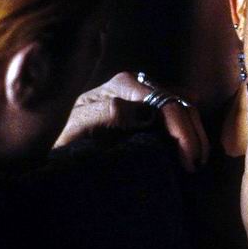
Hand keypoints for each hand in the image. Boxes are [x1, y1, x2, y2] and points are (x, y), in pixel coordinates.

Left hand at [54, 71, 209, 171]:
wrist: (50, 136)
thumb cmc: (64, 135)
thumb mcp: (79, 126)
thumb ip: (107, 113)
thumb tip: (145, 112)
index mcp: (125, 85)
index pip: (168, 104)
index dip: (184, 132)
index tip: (189, 161)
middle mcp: (137, 83)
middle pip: (180, 104)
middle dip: (193, 134)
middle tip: (197, 165)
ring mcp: (143, 92)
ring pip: (183, 106)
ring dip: (194, 133)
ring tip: (197, 159)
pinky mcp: (145, 103)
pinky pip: (175, 111)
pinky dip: (188, 127)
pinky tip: (192, 145)